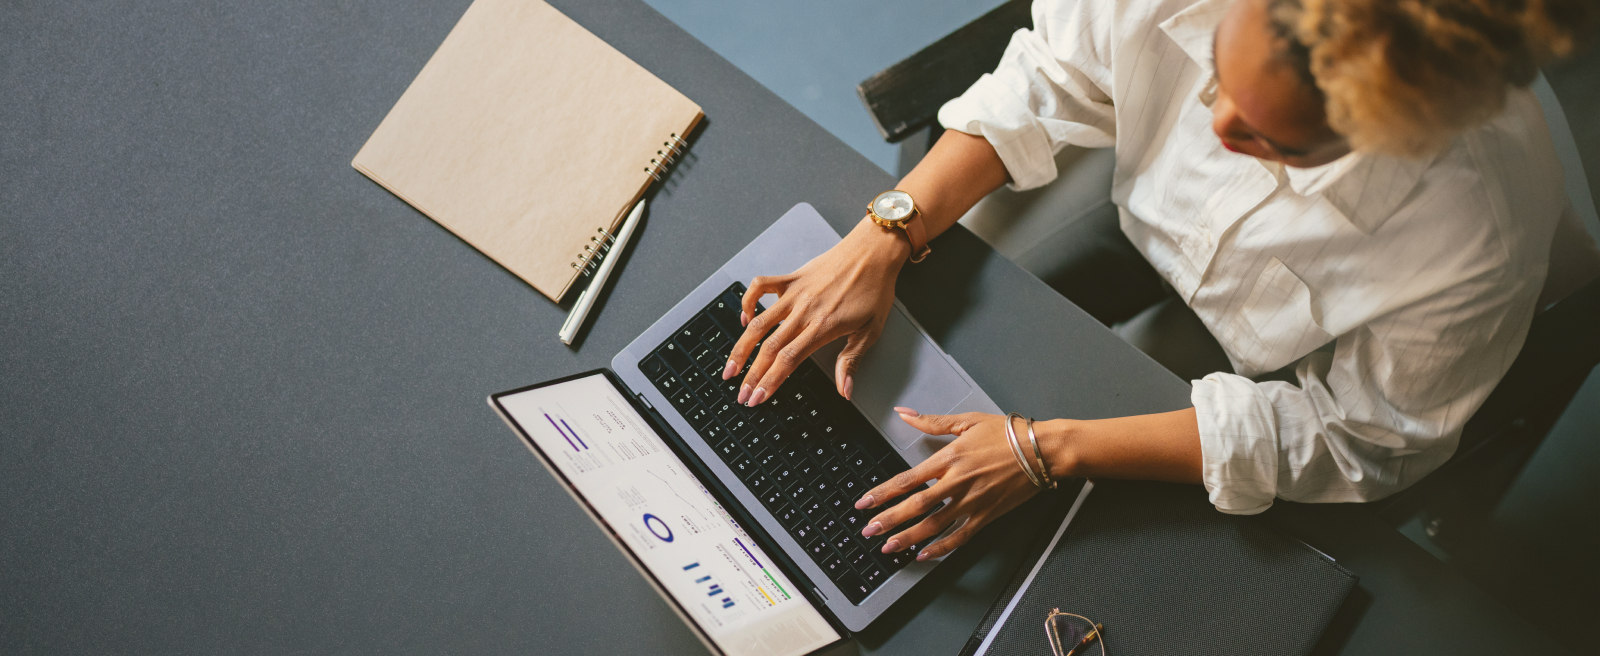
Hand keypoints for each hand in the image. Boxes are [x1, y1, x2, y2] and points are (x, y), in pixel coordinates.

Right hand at [721, 218, 910, 404]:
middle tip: (741, 394)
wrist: (874, 251)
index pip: (788, 361)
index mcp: (823, 327)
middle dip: (752, 375)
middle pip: (769, 348)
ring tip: (731, 367)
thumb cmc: (875, 289)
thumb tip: (845, 391)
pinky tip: (744, 318)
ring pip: (759, 323)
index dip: (770, 382)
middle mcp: (804, 311)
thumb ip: (851, 361)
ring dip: (741, 348)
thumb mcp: (871, 330)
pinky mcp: (792, 278)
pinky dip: (747, 301)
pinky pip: (760, 286)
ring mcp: (795, 293)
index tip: (758, 398)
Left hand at [856, 410, 1044, 560]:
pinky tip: (924, 555)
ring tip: (888, 547)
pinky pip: (959, 536)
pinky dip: (941, 548)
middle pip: (914, 506)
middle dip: (888, 520)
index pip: (906, 480)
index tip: (864, 503)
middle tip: (868, 531)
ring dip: (908, 538)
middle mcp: (956, 483)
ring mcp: (971, 502)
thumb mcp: (967, 421)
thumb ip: (932, 422)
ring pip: (933, 525)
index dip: (882, 493)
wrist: (1041, 450)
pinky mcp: (986, 515)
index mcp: (948, 459)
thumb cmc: (1007, 434)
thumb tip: (905, 414)